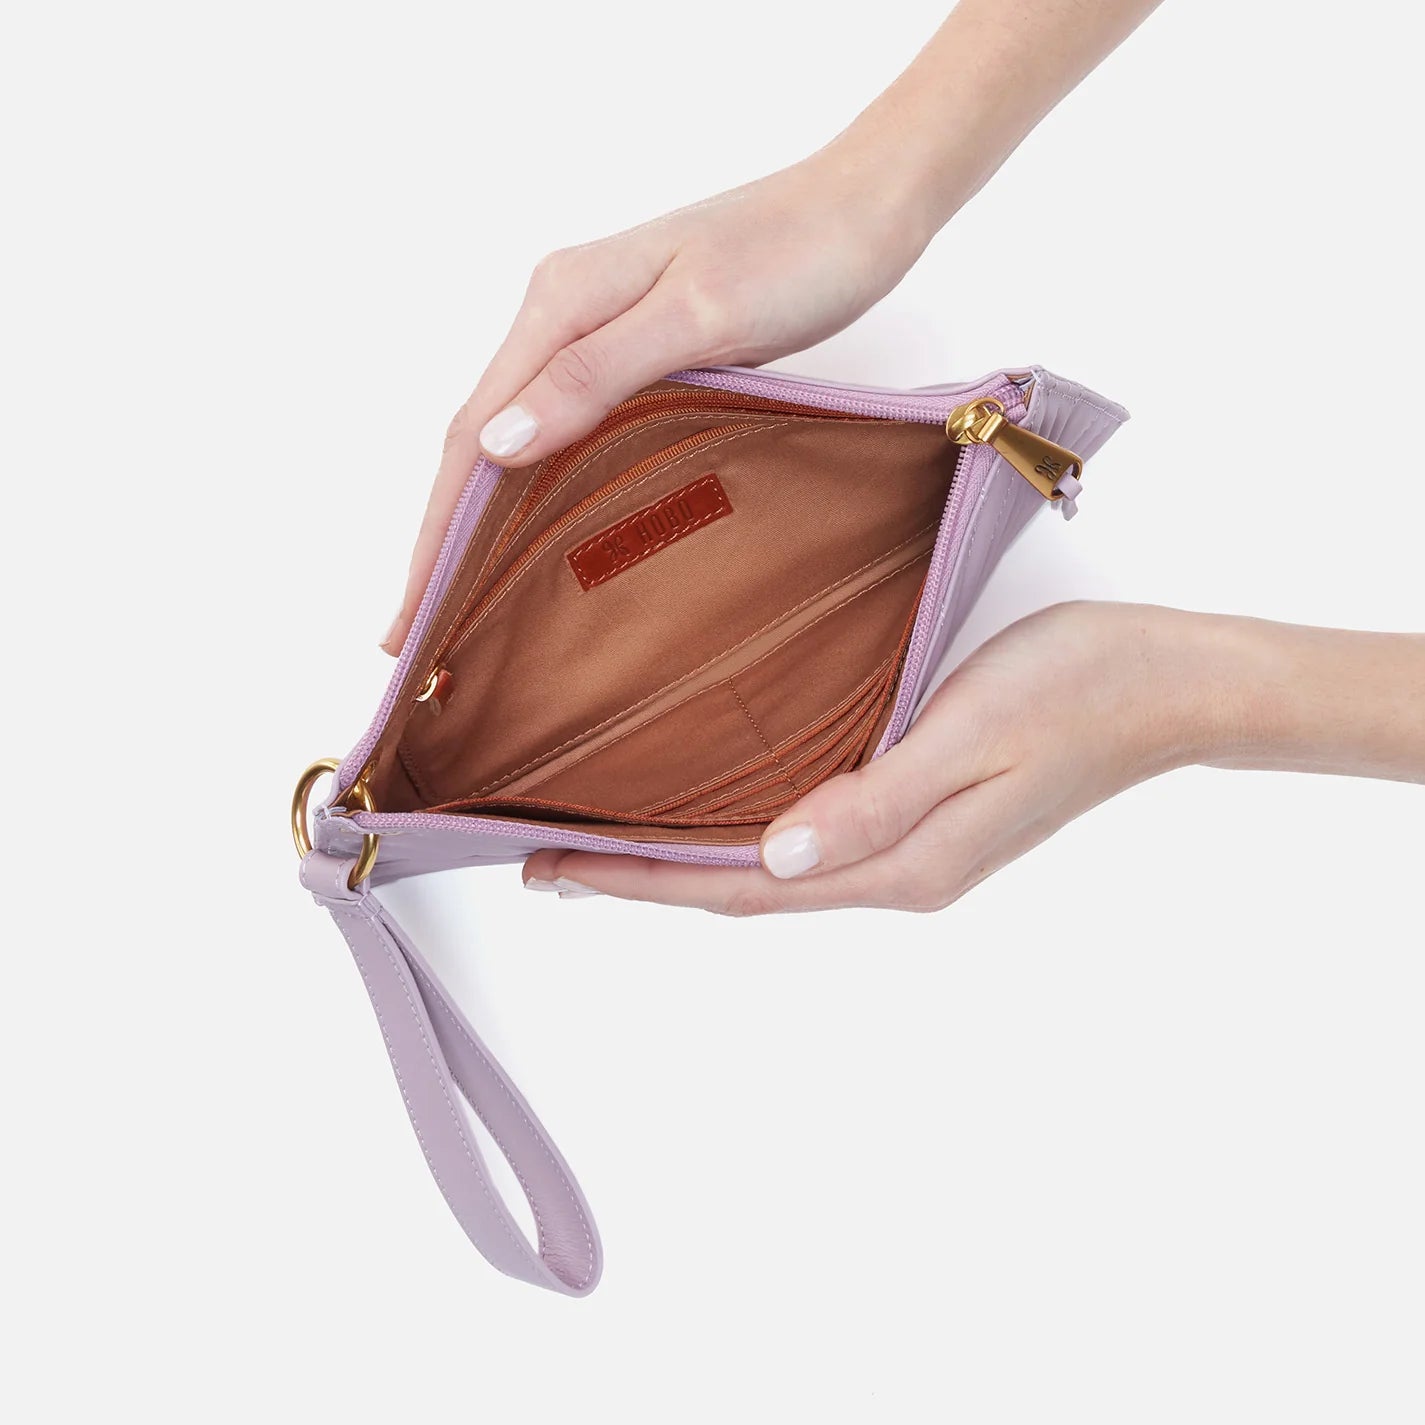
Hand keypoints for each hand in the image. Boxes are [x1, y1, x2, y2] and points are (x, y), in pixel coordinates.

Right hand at [382, 149, 934, 651]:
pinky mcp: (633, 347)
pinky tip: (532, 527)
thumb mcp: (696, 318)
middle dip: (442, 535)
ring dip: (479, 513)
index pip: (470, 433)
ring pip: (515, 433)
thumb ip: (593, 375)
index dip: (436, 531)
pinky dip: (533, 484)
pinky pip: (561, 425)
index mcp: (561, 302)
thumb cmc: (795, 257)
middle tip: (419, 630)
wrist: (862, 209)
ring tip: (457, 596)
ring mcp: (595, 329)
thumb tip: (496, 444)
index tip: (414, 613)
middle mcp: (561, 312)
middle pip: (477, 436)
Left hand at [522, 603, 1222, 912]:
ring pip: (770, 868)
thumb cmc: (1077, 692)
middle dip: (643, 878)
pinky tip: (715, 805)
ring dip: (687, 859)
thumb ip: (872, 802)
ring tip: (607, 839)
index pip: (740, 889)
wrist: (1171, 683)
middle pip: (743, 890)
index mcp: (899, 864)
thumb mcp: (971, 736)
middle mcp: (895, 870)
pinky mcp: (921, 811)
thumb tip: (774, 858)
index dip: (640, 882)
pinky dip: (743, 831)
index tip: (553, 870)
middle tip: (548, 858)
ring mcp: (912, 848)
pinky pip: (808, 835)